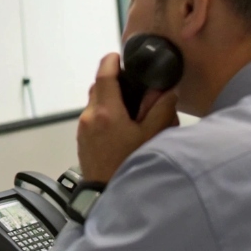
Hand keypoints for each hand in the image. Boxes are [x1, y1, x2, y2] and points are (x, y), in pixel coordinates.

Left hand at [77, 54, 178, 183]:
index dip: (110, 62)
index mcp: (106, 113)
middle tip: (130, 82)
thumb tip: (168, 92)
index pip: (104, 76)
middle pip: (97, 88)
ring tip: (129, 107)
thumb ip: (161, 111)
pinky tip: (120, 124)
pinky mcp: (82, 139)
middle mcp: (89, 117)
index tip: (117, 56)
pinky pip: (91, 117)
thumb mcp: (152, 137)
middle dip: (112, 81)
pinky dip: (104, 113)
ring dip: (108, 99)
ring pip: (94, 103)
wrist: (106, 194)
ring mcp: (83, 129)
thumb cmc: (129, 167)